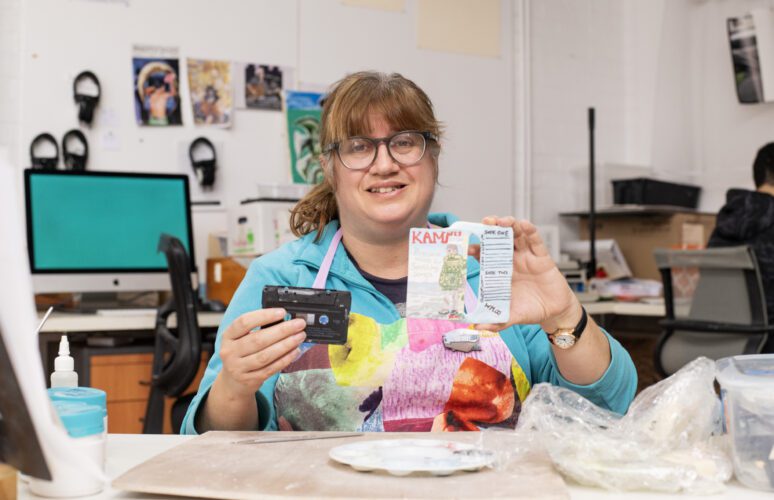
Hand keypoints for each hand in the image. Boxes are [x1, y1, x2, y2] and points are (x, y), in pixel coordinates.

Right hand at [217, 308, 306, 398]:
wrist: (232, 382)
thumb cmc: (241, 354)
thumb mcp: (240, 339)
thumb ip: (256, 329)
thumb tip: (284, 319)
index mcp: (228, 336)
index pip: (244, 322)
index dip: (264, 316)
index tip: (282, 312)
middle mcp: (230, 352)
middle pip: (258, 339)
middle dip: (282, 330)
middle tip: (299, 324)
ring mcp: (238, 368)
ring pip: (265, 355)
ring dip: (286, 345)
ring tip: (300, 337)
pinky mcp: (249, 380)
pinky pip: (270, 368)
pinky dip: (285, 359)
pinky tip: (295, 351)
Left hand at [469, 216, 581, 331]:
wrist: (555, 313)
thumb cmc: (531, 310)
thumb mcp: (511, 317)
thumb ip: (496, 322)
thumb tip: (478, 328)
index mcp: (500, 272)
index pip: (485, 255)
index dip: (477, 248)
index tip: (468, 245)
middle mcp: (512, 261)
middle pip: (500, 239)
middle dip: (492, 229)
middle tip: (485, 223)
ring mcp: (527, 257)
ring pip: (517, 235)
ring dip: (510, 225)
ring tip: (503, 221)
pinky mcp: (542, 257)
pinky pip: (536, 241)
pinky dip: (530, 231)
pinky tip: (524, 225)